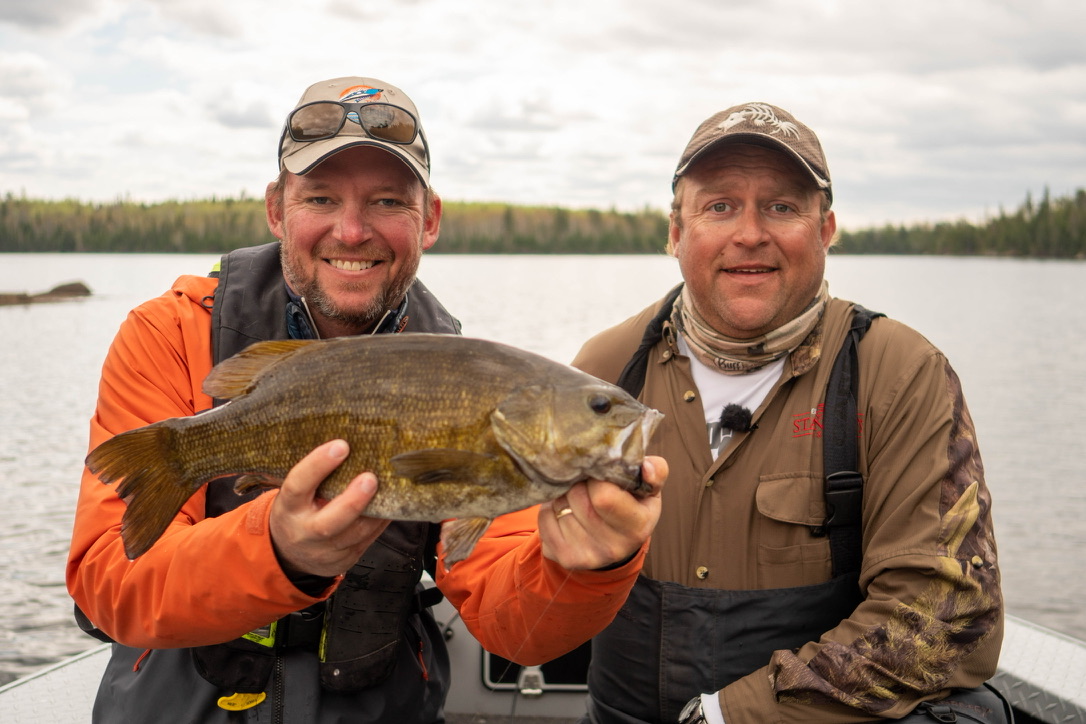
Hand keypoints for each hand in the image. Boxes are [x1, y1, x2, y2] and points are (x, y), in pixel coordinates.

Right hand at [268, 439, 389, 578]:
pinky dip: (381, 522)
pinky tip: (391, 505)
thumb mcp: (296, 494)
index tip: (341, 445)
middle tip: (371, 479)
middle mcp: (303, 532)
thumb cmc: (298, 510)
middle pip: (328, 523)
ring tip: (391, 488)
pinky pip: (367, 541)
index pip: (298, 485)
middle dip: (352, 501)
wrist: (288, 553)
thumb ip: (316, 477)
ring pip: (355, 535)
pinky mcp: (343, 560)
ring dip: (376, 511)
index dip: (318, 465)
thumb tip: (353, 445)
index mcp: (288, 508)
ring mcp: (323, 551)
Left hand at [538, 455, 666, 569]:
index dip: (597, 477)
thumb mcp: (649, 488)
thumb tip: (645, 466)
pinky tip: (567, 511)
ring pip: (559, 506)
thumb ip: (655, 472)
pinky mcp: (564, 558)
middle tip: (588, 483)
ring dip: (564, 494)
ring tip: (579, 497)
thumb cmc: (633, 506)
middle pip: (577, 497)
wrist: (616, 543)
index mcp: (637, 528)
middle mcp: (612, 548)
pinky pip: (545, 518)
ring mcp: (586, 557)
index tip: (601, 473)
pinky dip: (551, 508)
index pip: (603, 495)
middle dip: (579, 482)